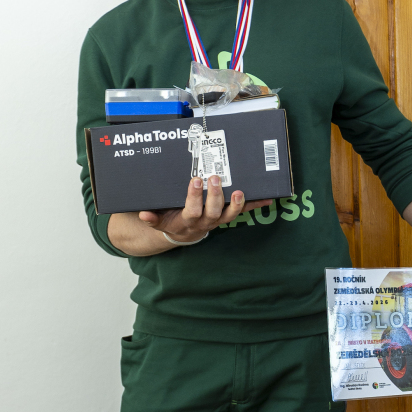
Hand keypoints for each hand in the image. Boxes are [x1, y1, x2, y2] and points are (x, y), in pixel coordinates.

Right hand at [139, 175, 271, 241]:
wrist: (183, 233)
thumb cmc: (171, 220)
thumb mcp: (159, 221)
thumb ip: (152, 218)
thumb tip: (143, 214)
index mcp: (188, 221)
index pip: (192, 210)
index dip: (194, 198)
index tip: (195, 181)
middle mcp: (205, 222)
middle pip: (212, 211)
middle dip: (214, 195)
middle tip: (214, 178)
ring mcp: (218, 219)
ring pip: (230, 214)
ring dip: (237, 204)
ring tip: (240, 191)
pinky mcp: (227, 215)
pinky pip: (243, 211)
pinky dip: (255, 205)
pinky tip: (268, 198)